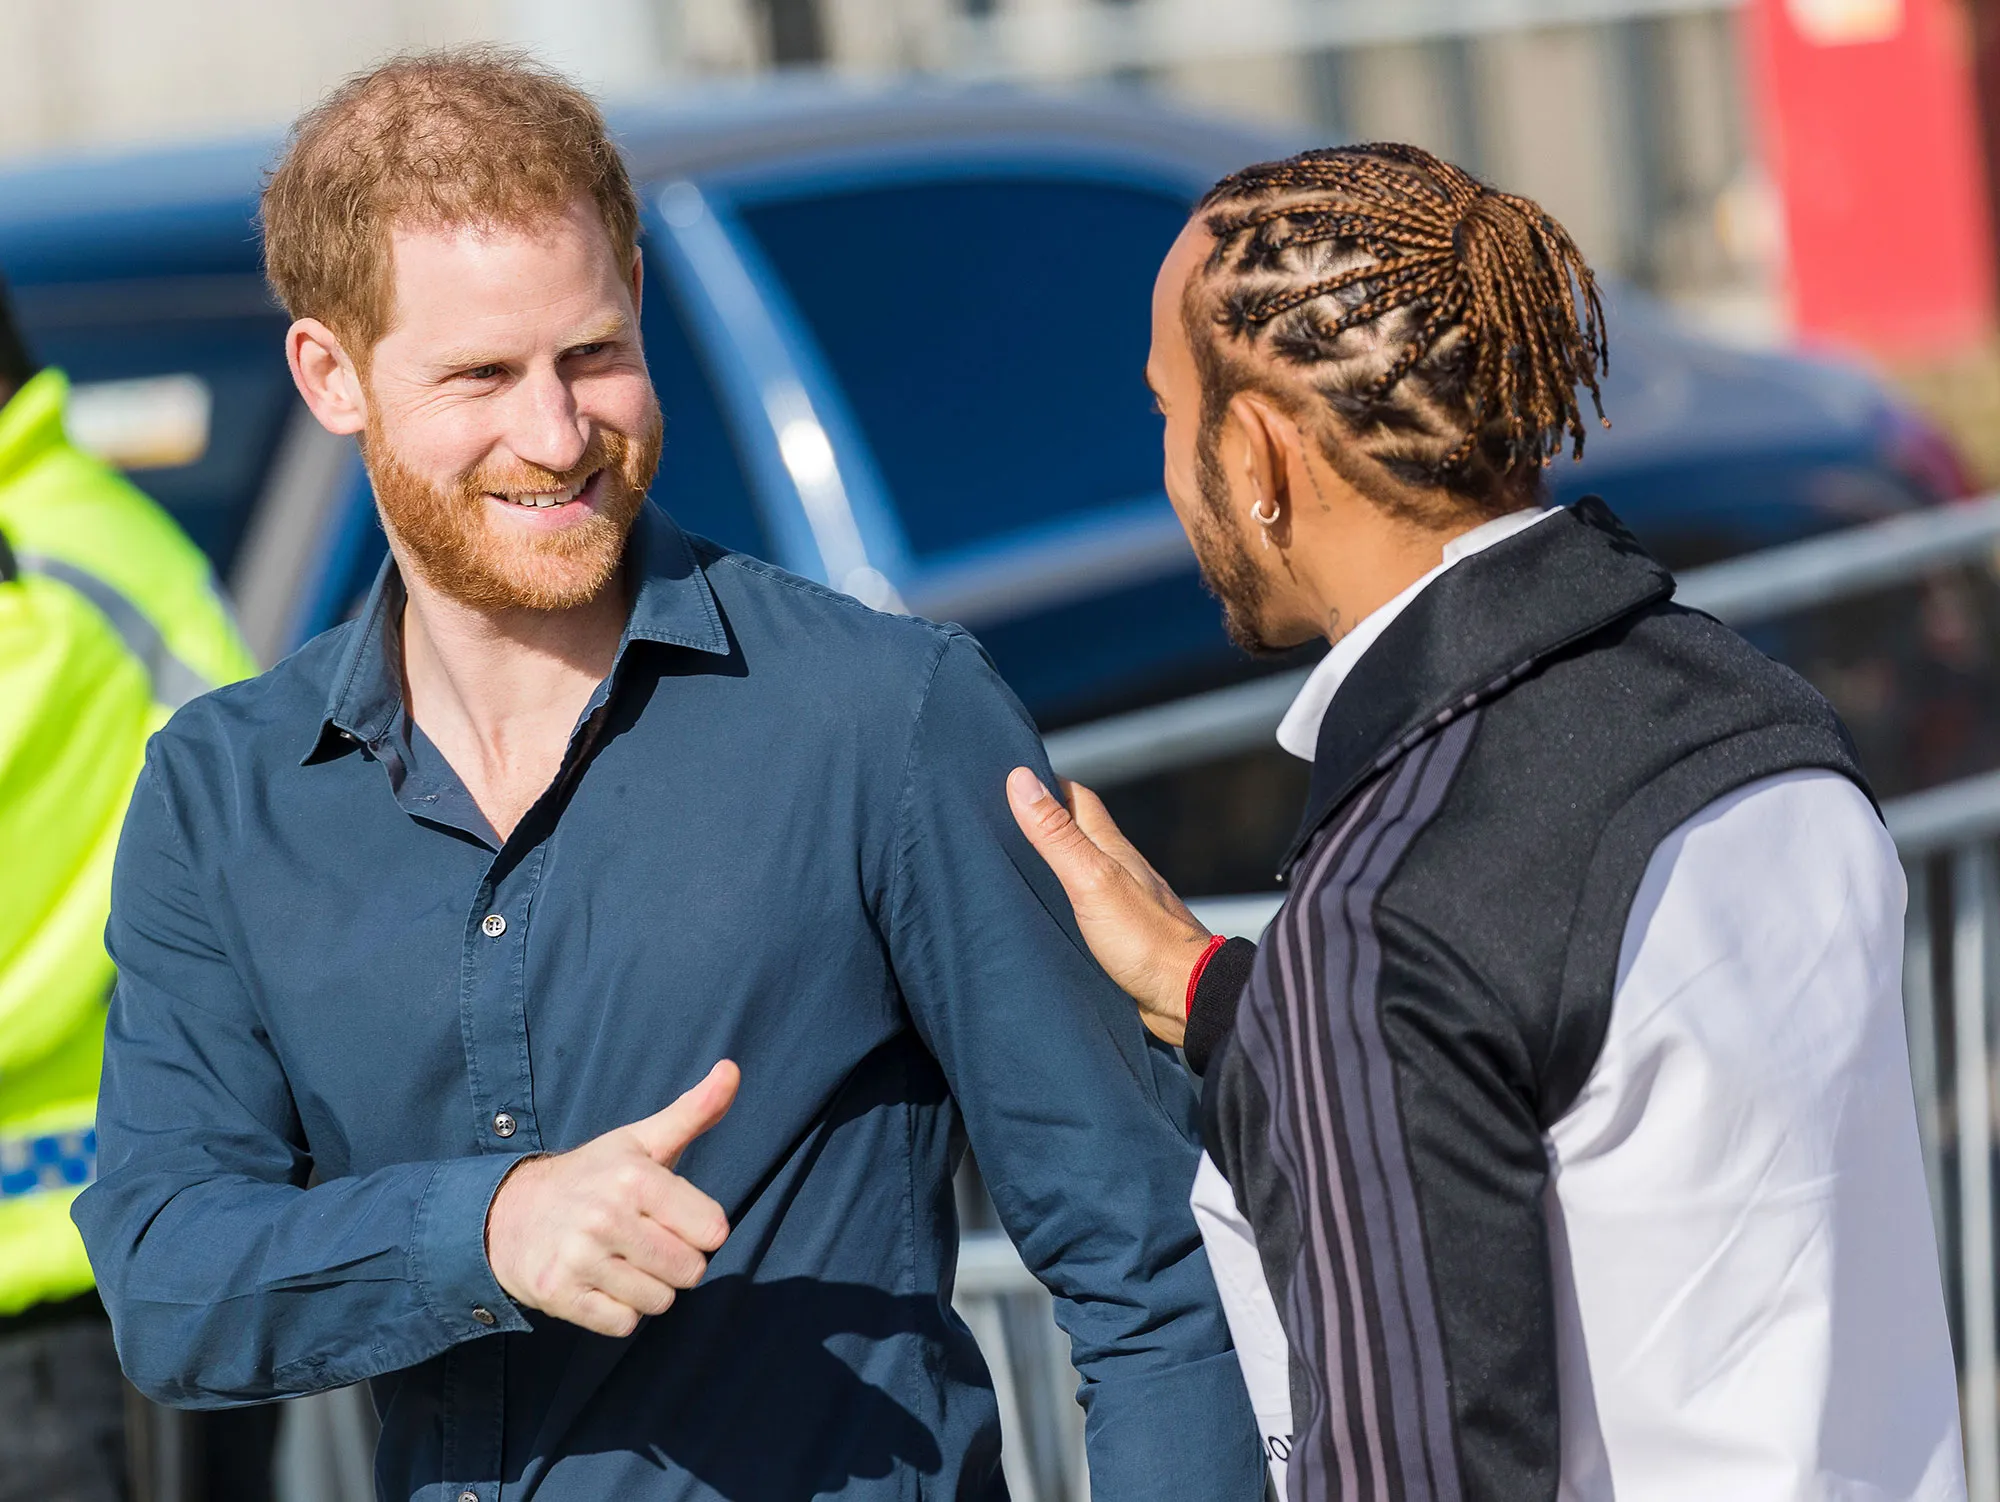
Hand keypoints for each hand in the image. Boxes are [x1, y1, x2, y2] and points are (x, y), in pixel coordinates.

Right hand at [484, 1059, 738, 1336]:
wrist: (508, 1213)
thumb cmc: (592, 1176)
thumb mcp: (641, 1141)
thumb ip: (694, 1111)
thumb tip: (732, 1068)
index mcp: (635, 1177)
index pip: (714, 1231)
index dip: (700, 1229)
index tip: (671, 1216)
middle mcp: (606, 1217)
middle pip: (690, 1271)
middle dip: (676, 1262)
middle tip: (644, 1241)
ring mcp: (579, 1258)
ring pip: (659, 1302)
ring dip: (647, 1288)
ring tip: (619, 1259)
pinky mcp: (558, 1294)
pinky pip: (623, 1324)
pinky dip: (617, 1311)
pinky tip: (598, 1282)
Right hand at [1006, 767, 1211, 1046]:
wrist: (1188, 997)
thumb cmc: (1146, 939)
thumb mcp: (1091, 880)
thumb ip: (1056, 835)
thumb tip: (1020, 780)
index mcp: (1111, 847)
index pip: (1075, 798)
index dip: (1045, 783)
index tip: (1011, 776)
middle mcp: (1116, 868)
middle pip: (1075, 831)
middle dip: (1042, 820)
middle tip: (1000, 818)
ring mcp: (1118, 901)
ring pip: (1077, 869)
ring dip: (1049, 862)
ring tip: (1010, 862)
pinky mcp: (1116, 934)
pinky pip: (1081, 905)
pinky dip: (1059, 899)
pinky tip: (1042, 912)